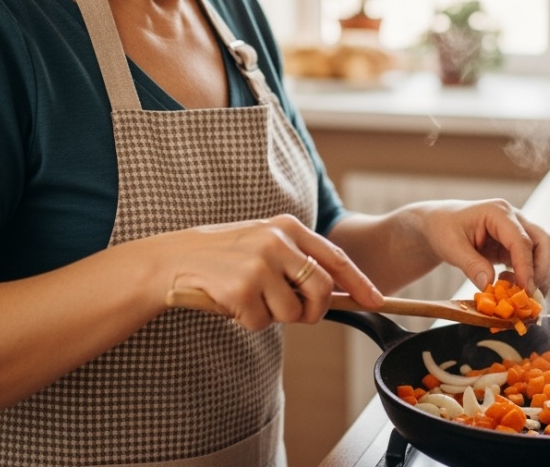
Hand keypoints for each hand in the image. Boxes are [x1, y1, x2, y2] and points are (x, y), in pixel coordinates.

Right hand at [147, 214, 383, 330]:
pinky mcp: (242, 289)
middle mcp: (278, 241)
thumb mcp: (263, 245)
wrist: (173, 260)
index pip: (335, 257)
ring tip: (249, 299)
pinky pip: (262, 322)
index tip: (376, 300)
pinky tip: (230, 302)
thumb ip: (296, 260)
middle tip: (297, 315)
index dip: (359, 282)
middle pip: (322, 289)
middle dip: (314, 311)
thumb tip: (335, 292)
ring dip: (273, 316)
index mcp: (287, 227)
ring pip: (292, 312)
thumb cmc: (222, 257)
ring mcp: (260, 265)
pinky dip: (249, 321)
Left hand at [403, 200, 549, 293]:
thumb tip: (489, 286)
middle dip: (542, 270)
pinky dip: (530, 276)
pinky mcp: (517, 244)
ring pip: (545, 251)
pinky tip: (512, 287)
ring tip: (520, 294)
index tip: (526, 291)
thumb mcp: (451, 247)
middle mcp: (515, 218)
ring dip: (540, 275)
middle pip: (545, 242)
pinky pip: (534, 260)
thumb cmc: (444, 229)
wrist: (441, 223)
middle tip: (530, 296)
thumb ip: (471, 265)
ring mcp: (519, 230)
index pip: (521, 240)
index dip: (526, 267)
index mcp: (498, 212)